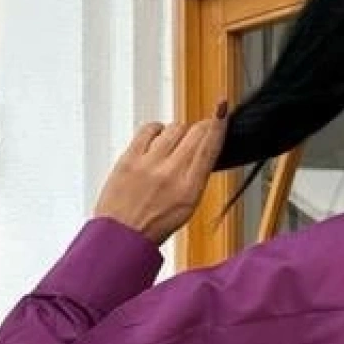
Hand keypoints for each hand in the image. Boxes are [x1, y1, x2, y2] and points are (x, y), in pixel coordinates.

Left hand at [93, 102, 227, 245]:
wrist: (122, 234)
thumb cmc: (154, 224)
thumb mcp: (187, 206)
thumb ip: (195, 176)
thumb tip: (202, 150)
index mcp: (189, 189)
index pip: (209, 148)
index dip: (218, 124)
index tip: (222, 108)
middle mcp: (171, 173)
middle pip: (194, 133)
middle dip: (200, 128)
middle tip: (200, 131)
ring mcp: (149, 163)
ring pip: (174, 128)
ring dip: (178, 132)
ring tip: (173, 145)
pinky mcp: (130, 157)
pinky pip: (149, 129)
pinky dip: (156, 129)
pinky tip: (157, 138)